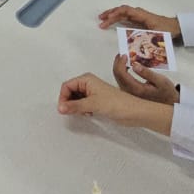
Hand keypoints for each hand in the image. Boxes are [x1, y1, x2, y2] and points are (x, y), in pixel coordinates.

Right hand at [57, 73, 172, 133]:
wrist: (134, 112)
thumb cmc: (115, 104)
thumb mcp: (93, 104)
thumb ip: (74, 106)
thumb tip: (59, 108)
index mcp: (86, 79)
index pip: (66, 86)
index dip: (63, 97)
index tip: (64, 109)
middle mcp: (88, 84)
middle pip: (70, 92)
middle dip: (70, 102)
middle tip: (74, 112)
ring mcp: (93, 93)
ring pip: (76, 99)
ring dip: (76, 107)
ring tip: (84, 113)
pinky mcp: (97, 101)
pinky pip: (83, 104)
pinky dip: (82, 110)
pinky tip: (89, 114)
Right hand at [97, 5, 181, 39]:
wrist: (176, 27)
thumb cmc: (167, 30)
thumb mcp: (156, 34)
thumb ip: (145, 37)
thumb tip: (134, 43)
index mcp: (141, 15)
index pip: (125, 11)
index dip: (115, 15)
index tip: (107, 20)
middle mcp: (138, 13)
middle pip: (121, 10)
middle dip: (110, 14)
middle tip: (100, 20)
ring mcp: (138, 16)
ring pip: (122, 13)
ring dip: (112, 15)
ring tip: (102, 20)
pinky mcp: (139, 20)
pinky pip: (125, 16)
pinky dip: (117, 18)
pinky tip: (112, 22)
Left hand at [112, 54, 179, 104]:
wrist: (168, 102)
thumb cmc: (166, 91)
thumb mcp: (160, 81)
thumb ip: (147, 73)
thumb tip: (134, 65)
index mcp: (137, 89)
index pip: (122, 75)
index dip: (120, 63)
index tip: (124, 54)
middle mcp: (130, 92)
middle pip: (117, 75)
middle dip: (118, 63)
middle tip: (122, 53)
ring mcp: (129, 92)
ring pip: (118, 77)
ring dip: (119, 66)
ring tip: (124, 57)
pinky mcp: (130, 91)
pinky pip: (121, 80)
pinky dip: (121, 71)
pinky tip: (126, 65)